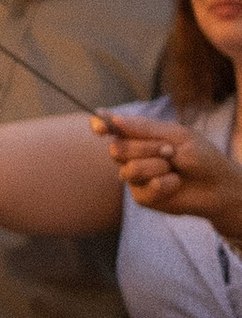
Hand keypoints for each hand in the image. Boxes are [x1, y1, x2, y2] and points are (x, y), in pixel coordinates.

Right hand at [95, 109, 241, 240]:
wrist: (218, 185)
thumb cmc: (201, 156)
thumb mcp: (176, 135)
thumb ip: (144, 129)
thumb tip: (114, 120)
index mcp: (138, 135)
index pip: (109, 128)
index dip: (100, 125)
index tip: (99, 126)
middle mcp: (132, 155)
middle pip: (116, 149)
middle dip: (144, 148)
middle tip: (168, 151)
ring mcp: (135, 177)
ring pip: (128, 170)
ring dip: (156, 167)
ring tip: (173, 168)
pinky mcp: (142, 197)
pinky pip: (143, 189)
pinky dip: (164, 184)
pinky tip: (175, 183)